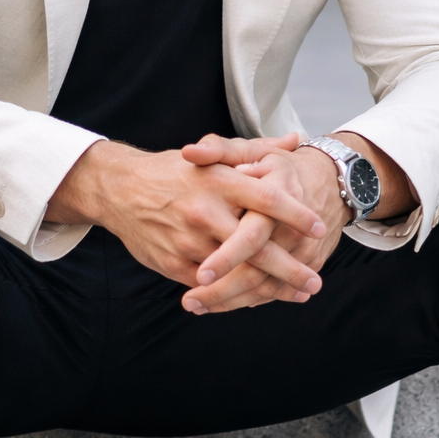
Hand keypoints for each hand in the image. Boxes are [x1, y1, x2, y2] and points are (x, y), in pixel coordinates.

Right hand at [45, 138, 327, 301]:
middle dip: (289, 268)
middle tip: (315, 282)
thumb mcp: (213, 155)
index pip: (265, 198)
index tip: (318, 227)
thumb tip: (295, 139)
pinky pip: (212, 286)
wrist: (119, 189)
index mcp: (218, 181)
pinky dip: (238, 295)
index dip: (295, 214)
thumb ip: (257, 150)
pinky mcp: (174, 263)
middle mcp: (205, 211)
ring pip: (236, 273)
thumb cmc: (175, 171)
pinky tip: (259, 298)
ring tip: (297, 295)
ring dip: (269, 288)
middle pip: (255, 246)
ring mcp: (188, 240)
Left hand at [180, 130, 417, 313]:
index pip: (253, 234)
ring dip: (231, 301)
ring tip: (196, 306)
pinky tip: (221, 304)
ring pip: (266, 287)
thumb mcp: (253, 150)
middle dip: (223, 290)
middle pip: (258, 270)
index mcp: (275, 198)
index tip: (200, 275)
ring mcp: (303, 250)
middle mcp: (292, 229)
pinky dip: (251, 299)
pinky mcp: (308, 264)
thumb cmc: (281, 167)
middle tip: (189, 302)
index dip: (228, 257)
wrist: (333, 180)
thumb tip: (190, 152)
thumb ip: (219, 150)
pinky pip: (277, 288)